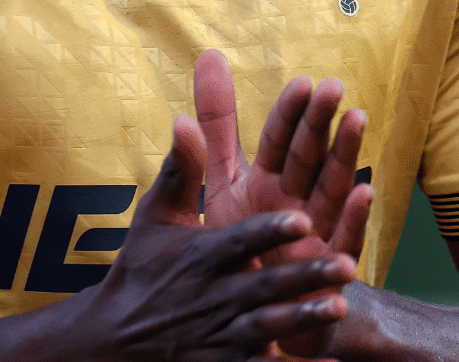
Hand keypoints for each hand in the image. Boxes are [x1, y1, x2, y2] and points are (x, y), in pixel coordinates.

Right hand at [67, 114, 357, 361]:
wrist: (115, 340)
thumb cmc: (141, 268)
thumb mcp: (156, 218)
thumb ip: (180, 170)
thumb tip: (184, 119)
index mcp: (201, 256)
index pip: (239, 241)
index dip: (269, 232)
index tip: (301, 221)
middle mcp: (214, 296)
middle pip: (264, 286)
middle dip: (303, 277)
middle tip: (344, 265)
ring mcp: (221, 334)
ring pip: (268, 327)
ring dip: (302, 317)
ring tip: (338, 307)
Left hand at [194, 50, 373, 356]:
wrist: (259, 313)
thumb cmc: (244, 242)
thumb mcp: (222, 180)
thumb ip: (217, 124)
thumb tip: (209, 55)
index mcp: (266, 180)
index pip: (278, 139)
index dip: (288, 113)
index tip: (301, 82)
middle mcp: (294, 200)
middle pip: (308, 156)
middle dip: (319, 123)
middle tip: (333, 88)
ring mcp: (314, 232)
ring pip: (332, 188)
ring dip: (345, 155)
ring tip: (358, 119)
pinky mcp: (325, 269)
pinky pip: (343, 241)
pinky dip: (354, 218)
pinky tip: (365, 192)